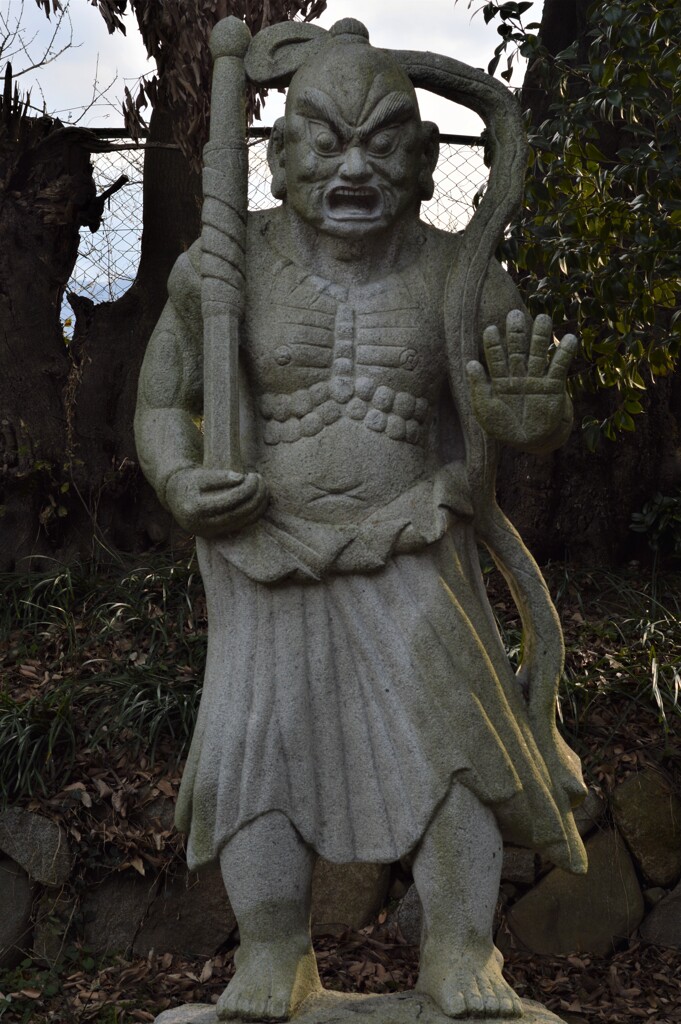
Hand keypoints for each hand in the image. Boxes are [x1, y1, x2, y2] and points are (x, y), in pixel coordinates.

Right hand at [165, 467, 268, 537]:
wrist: (176, 498)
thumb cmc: (189, 482)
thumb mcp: (199, 475)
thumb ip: (218, 476)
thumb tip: (241, 478)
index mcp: (195, 510)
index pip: (228, 501)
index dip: (245, 489)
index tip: (253, 475)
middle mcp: (202, 526)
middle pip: (238, 513)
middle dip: (255, 497)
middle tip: (261, 480)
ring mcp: (211, 533)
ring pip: (242, 522)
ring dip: (258, 506)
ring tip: (263, 487)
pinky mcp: (218, 535)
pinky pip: (241, 525)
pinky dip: (254, 513)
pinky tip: (261, 499)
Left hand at [466, 311, 577, 449]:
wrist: (530, 441)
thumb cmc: (504, 427)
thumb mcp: (485, 411)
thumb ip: (478, 389)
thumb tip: (471, 364)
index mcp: (499, 380)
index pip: (495, 357)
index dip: (492, 344)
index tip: (490, 329)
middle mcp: (518, 375)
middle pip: (517, 349)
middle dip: (516, 333)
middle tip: (515, 315)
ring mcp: (536, 379)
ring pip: (538, 353)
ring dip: (540, 337)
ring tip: (543, 318)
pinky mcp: (553, 386)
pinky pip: (559, 368)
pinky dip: (564, 353)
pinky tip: (569, 338)